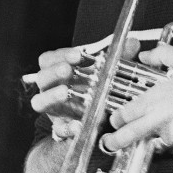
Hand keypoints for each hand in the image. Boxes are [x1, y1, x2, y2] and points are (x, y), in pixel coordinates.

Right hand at [23, 39, 141, 139]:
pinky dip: (66, 127)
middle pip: (42, 77)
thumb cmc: (96, 88)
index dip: (62, 55)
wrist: (95, 120)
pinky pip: (57, 129)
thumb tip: (133, 43)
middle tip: (67, 70)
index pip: (50, 59)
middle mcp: (51, 88)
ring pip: (39, 101)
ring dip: (51, 96)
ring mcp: (53, 109)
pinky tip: (77, 125)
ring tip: (64, 93)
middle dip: (54, 72)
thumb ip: (120, 57)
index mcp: (58, 71)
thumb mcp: (110, 71)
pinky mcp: (60, 128)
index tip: (79, 54)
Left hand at [102, 44, 172, 152]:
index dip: (116, 118)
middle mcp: (162, 119)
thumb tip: (146, 55)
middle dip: (116, 141)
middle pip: (129, 135)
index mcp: (158, 98)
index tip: (114, 120)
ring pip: (151, 142)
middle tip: (109, 143)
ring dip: (148, 139)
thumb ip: (162, 55)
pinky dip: (170, 141)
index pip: (126, 113)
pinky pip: (171, 146)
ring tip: (152, 132)